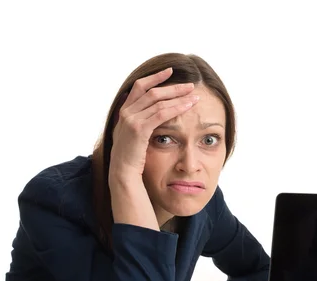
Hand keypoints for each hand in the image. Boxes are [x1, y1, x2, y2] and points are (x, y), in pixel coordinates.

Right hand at [108, 67, 199, 183]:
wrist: (122, 173)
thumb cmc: (131, 157)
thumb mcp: (131, 135)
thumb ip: (137, 121)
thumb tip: (146, 110)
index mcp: (124, 111)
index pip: (140, 87)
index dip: (155, 77)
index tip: (170, 71)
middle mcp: (126, 112)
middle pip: (152, 91)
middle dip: (173, 87)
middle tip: (191, 85)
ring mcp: (131, 120)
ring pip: (158, 101)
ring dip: (179, 97)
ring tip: (194, 96)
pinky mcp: (139, 129)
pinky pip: (161, 114)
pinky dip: (176, 108)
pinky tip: (188, 106)